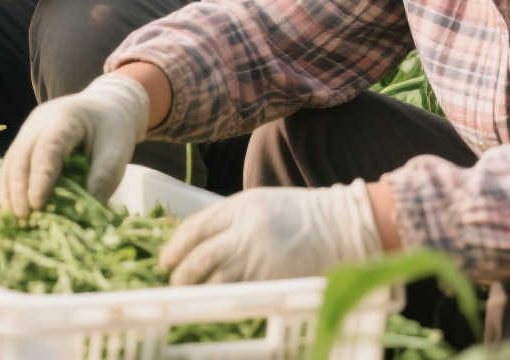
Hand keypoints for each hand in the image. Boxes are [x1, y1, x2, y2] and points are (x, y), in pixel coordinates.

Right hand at [0, 73, 153, 217]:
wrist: (106, 106)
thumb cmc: (113, 128)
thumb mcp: (118, 150)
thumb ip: (104, 178)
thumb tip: (86, 212)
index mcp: (65, 119)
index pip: (48, 149)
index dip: (40, 178)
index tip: (37, 205)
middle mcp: (39, 122)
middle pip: (21, 155)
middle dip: (19, 188)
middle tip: (24, 217)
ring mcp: (29, 130)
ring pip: (11, 161)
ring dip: (10, 190)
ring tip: (16, 217)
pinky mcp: (26, 141)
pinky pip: (12, 164)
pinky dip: (11, 186)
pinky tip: (13, 207)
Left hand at [161, 183, 383, 284]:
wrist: (344, 226)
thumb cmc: (300, 215)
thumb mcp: (260, 205)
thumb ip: (230, 221)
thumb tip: (198, 244)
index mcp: (240, 207)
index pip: (195, 227)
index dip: (175, 247)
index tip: (166, 260)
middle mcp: (245, 231)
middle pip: (200, 256)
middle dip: (181, 273)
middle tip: (174, 283)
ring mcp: (260, 257)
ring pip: (216, 279)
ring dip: (199, 291)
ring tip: (190, 298)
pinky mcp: (274, 279)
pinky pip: (240, 293)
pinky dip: (225, 300)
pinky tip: (217, 305)